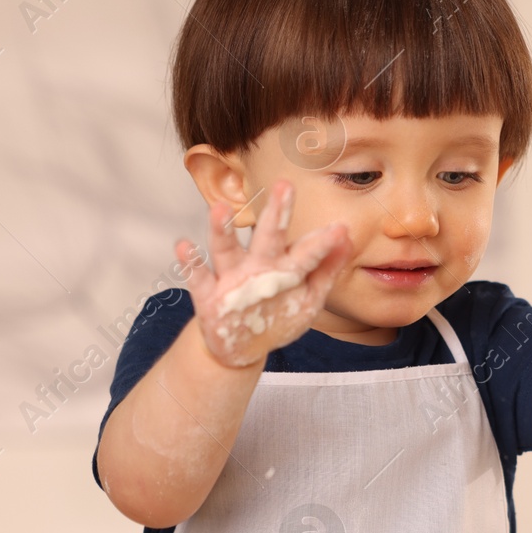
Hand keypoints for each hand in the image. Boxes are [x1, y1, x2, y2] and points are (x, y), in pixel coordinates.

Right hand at [176, 180, 351, 367]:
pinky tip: (184, 245)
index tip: (340, 228)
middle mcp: (256, 266)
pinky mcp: (207, 295)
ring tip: (220, 209)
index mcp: (284, 267)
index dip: (321, 242)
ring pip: (226, 250)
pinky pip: (197, 276)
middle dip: (276, 214)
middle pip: (267, 237)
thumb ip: (327, 269)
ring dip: (222, 230)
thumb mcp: (307, 298)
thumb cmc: (276, 314)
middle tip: (285, 186)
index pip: (305, 251)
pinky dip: (190, 262)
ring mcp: (230, 278)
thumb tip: (347, 238)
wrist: (239, 347)